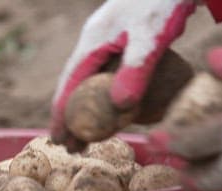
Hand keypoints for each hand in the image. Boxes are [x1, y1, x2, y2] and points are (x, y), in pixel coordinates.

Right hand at [50, 0, 196, 149]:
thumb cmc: (162, 4)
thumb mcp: (150, 40)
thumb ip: (135, 72)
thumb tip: (120, 107)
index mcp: (92, 43)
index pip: (70, 86)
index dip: (62, 116)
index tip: (59, 140)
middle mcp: (93, 41)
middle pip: (73, 85)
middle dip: (69, 116)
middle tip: (69, 145)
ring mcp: (105, 39)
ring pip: (86, 80)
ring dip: (83, 107)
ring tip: (84, 133)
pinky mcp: (119, 39)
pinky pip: (100, 73)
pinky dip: (97, 94)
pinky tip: (106, 105)